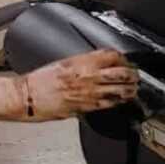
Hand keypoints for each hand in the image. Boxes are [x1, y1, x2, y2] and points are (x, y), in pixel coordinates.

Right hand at [24, 50, 140, 119]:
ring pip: (118, 91)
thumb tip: (97, 65)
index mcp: (83, 61)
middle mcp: (89, 76)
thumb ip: (83, 63)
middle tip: (136, 76)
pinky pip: (107, 104)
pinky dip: (117, 102)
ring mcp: (89, 93)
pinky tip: (121, 102)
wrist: (29, 95)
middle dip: (132, 75)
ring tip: (133, 90)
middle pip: (121, 73)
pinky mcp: (85, 107)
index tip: (126, 62)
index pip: (112, 56)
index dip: (123, 59)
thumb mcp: (64, 62)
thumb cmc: (41, 79)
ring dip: (129, 90)